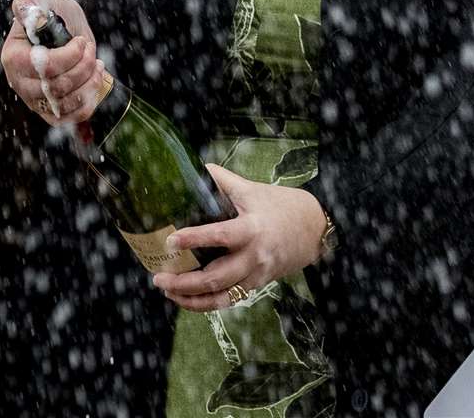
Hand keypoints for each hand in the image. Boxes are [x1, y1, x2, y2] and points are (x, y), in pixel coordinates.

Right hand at [0, 0, 103, 123]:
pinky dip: (88, 101)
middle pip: (58, 86)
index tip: (81, 41)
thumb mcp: (44, 4)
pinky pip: (70, 118)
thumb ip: (29, 4)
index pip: (44, 66)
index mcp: (13, 58)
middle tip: (91, 49)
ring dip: (90, 81)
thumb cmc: (53, 18)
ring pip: (66, 102)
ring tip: (97, 64)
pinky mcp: (49, 112)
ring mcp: (34, 100)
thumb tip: (26, 7)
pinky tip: (94, 81)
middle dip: (84, 65)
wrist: (63, 35)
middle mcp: (20, 83)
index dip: (70, 55)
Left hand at [151, 164, 326, 311]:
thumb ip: (224, 181)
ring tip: (168, 291)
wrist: (314, 228)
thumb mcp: (253, 189)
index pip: (220, 236)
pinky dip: (206, 304)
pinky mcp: (258, 285)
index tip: (171, 240)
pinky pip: (229, 300)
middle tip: (159, 277)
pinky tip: (187, 300)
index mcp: (252, 228)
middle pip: (216, 277)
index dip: (194, 239)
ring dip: (191, 298)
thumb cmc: (281, 205)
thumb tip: (197, 169)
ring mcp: (256, 274)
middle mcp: (254, 256)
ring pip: (220, 296)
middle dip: (184, 282)